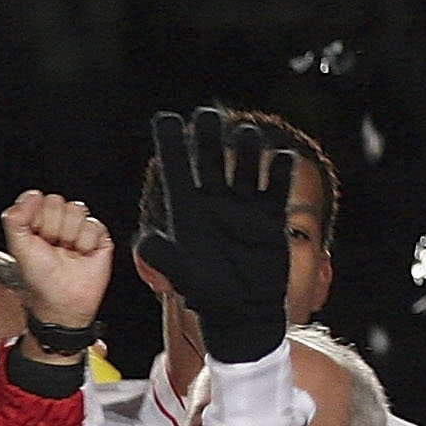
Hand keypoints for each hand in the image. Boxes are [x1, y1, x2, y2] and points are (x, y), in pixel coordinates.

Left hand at [0, 191, 112, 339]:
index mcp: (35, 222)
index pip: (37, 198)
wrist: (64, 300)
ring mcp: (78, 228)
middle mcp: (57, 222)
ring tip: (67, 252)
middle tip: (52, 247)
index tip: (35, 237)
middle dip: (54, 227)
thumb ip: (16, 220)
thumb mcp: (18, 248)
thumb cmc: (40, 279)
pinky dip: (86, 242)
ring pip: (78, 210)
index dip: (36, 218)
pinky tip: (81, 254)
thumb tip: (29, 196)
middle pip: (59, 201)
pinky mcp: (98, 236)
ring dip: (70, 236)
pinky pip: (94, 224)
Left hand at [136, 108, 291, 364]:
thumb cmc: (207, 295)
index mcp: (187, 213)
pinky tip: (282, 159)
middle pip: (211, 162)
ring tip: (246, 133)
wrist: (242, 311)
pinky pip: (277, 190)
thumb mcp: (180, 276)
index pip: (177, 172)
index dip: (171, 146)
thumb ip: (163, 258)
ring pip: (246, 169)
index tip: (165, 119)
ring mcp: (245, 208)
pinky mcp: (271, 219)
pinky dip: (280, 175)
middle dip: (208, 138)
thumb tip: (143, 241)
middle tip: (206, 115)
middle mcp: (215, 204)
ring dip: (247, 150)